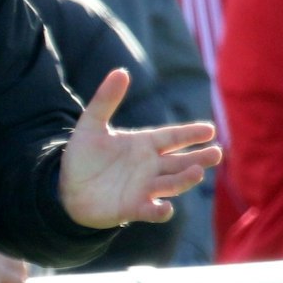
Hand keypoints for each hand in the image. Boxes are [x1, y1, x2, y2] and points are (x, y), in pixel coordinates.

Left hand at [58, 70, 220, 228]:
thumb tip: (121, 71)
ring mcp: (144, 188)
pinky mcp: (132, 208)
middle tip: (217, 153)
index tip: (210, 130)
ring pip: (171, 183)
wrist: (65, 188)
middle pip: (180, 161)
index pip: (173, 137)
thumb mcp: (91, 124)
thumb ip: (106, 99)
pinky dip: (159, 211)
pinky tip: (166, 208)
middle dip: (199, 158)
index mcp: (143, 144)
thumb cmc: (82, 156)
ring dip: (184, 179)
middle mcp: (149, 166)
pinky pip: (150, 210)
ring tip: (197, 172)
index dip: (190, 134)